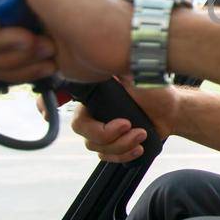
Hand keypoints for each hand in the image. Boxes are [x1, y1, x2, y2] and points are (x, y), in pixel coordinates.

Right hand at [42, 82, 178, 163]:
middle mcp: (93, 112)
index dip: (47, 104)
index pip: (63, 96)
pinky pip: (107, 157)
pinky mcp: (112, 145)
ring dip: (120, 145)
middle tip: (128, 125)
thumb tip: (110, 62)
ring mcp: (101, 130)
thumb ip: (121, 71)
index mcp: (94, 93)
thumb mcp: (139, 75)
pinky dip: (123, 156)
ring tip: (141, 134)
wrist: (173, 111)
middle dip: (106, 133)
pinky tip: (138, 148)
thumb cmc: (155, 90)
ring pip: (96, 147)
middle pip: (83, 131)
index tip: (47, 112)